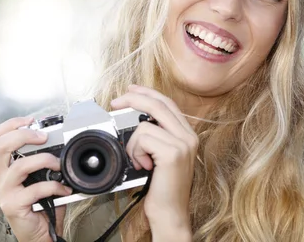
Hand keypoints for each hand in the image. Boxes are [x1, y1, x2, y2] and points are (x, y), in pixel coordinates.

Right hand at [0, 117, 72, 241]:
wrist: (40, 233)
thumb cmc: (40, 204)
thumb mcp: (38, 176)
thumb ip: (41, 159)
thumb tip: (59, 140)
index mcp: (3, 167)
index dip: (11, 124)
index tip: (31, 120)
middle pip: (1, 145)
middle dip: (24, 135)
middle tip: (44, 137)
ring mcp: (4, 192)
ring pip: (20, 166)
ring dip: (44, 160)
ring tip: (58, 164)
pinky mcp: (12, 205)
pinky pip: (35, 189)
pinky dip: (53, 186)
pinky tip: (63, 189)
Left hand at [111, 85, 196, 240]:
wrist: (170, 214)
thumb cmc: (163, 188)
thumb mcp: (160, 156)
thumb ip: (156, 136)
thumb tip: (136, 118)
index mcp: (187, 135)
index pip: (167, 103)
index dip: (147, 93)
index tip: (131, 89)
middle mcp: (188, 137)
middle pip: (158, 104)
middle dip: (133, 98)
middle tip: (115, 103)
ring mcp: (182, 144)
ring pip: (145, 125)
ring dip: (133, 144)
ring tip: (138, 161)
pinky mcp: (172, 153)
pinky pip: (143, 139)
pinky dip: (135, 152)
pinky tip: (143, 166)